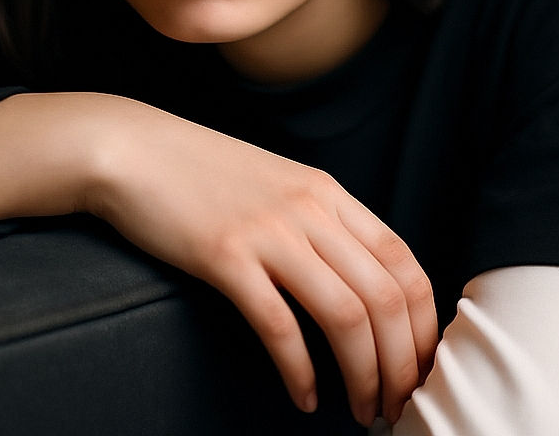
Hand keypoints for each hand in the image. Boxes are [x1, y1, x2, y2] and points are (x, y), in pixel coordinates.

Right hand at [80, 95, 438, 425]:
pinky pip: (279, 326)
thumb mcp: (277, 184)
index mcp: (327, 192)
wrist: (135, 149)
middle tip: (397, 406)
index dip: (424, 325)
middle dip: (402, 364)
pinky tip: (304, 397)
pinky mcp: (224, 255)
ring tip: (362, 410)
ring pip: (345, 315)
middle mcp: (309, 208)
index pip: (404, 263)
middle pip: (385, 297)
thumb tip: (359, 282)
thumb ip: (319, 221)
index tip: (420, 366)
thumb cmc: (202, 173)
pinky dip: (300, 372)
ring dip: (363, 376)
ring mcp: (268, 231)